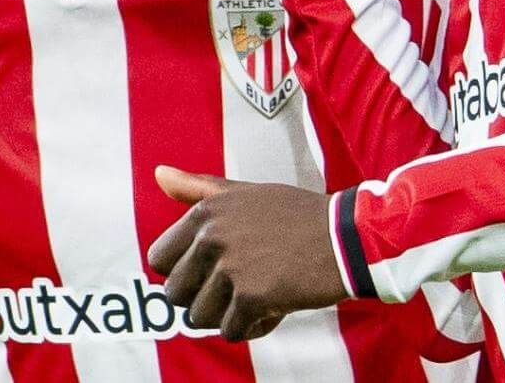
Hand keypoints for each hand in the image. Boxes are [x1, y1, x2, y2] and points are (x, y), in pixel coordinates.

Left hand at [147, 165, 349, 340]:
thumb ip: (198, 188)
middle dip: (204, 297)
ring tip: (259, 293)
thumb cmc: (296, 216)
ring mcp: (231, 266)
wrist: (346, 237)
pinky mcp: (252, 296)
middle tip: (237, 286)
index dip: (184, 271)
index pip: (158, 259)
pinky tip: (275, 306)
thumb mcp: (245, 193)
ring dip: (229, 315)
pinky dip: (253, 328)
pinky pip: (231, 332)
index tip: (210, 270)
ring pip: (200, 318)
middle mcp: (212, 237)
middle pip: (176, 294)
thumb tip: (159, 174)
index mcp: (205, 212)